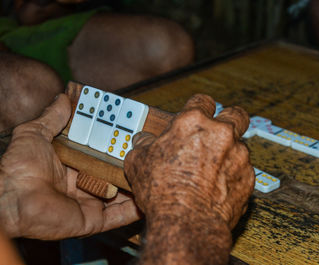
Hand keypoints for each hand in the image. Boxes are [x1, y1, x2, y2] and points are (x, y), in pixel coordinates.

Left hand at [0, 94, 139, 239]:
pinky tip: (148, 197)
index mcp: (72, 167)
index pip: (101, 156)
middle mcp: (83, 185)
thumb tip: (63, 98)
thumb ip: (52, 118)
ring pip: (121, 196)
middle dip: (131, 166)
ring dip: (136, 186)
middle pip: (114, 176)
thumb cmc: (20, 166)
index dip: (116, 147)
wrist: (12, 198)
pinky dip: (134, 209)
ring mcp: (89, 204)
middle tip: (148, 152)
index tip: (132, 135)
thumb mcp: (35, 134)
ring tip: (153, 172)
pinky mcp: (93, 220)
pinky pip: (119, 216)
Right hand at [124, 94, 253, 229]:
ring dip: (230, 151)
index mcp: (193, 122)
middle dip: (229, 119)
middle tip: (219, 131)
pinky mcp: (248, 177)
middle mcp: (221, 133)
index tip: (198, 115)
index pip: (202, 101)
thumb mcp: (138, 162)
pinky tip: (219, 186)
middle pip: (235, 114)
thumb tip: (143, 141)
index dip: (199, 107)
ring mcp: (239, 155)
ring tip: (214, 169)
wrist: (186, 222)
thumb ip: (143, 144)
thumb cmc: (161, 191)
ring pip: (240, 144)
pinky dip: (234, 174)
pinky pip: (244, 169)